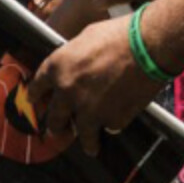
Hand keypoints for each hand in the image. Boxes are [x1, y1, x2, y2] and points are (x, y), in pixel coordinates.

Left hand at [26, 14, 163, 154]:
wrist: (149, 46)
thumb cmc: (120, 34)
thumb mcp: (86, 38)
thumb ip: (73, 58)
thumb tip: (74, 66)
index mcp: (57, 68)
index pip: (36, 87)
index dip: (34, 95)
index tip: (34, 102)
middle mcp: (67, 92)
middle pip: (54, 118)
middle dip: (56, 127)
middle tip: (57, 131)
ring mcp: (88, 110)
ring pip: (82, 134)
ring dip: (86, 142)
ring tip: (90, 147)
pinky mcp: (111, 120)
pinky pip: (109, 127)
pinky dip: (113, 124)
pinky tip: (117, 121)